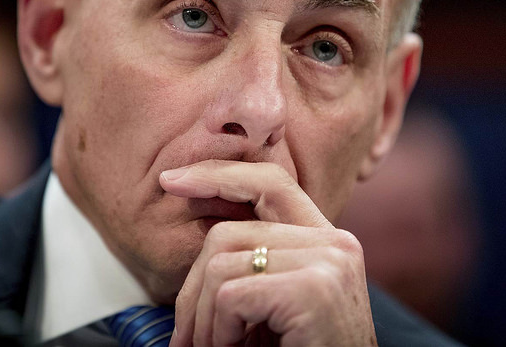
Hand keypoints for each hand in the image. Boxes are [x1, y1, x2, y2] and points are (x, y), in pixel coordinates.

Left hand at [160, 160, 376, 345]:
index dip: (218, 175)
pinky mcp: (314, 289)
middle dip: (192, 290)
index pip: (269, 182)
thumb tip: (195, 220)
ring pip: (221, 266)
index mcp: (324, 239)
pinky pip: (231, 295)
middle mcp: (333, 242)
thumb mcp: (274, 303)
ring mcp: (327, 261)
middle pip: (227, 233)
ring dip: (203, 320)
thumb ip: (252, 261)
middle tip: (184, 338)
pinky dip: (218, 332)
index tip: (172, 181)